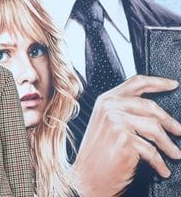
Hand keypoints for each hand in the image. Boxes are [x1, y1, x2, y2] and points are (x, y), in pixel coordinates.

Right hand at [74, 75, 180, 196]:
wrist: (86, 177)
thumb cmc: (98, 154)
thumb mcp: (107, 125)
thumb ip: (124, 111)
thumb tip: (154, 110)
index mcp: (106, 100)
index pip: (136, 82)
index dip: (158, 82)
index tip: (172, 84)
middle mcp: (110, 107)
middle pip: (150, 106)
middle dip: (170, 122)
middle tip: (179, 132)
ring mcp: (116, 122)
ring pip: (155, 128)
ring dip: (169, 145)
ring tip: (175, 154)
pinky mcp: (125, 140)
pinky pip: (152, 150)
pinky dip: (160, 163)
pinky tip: (162, 169)